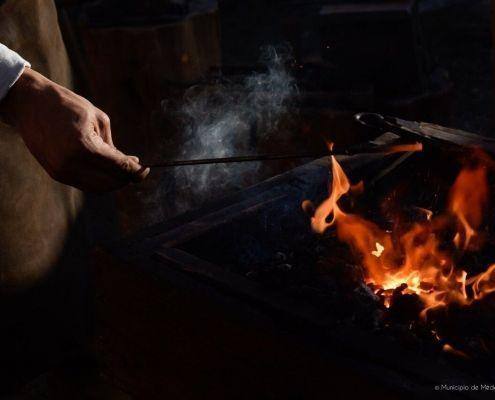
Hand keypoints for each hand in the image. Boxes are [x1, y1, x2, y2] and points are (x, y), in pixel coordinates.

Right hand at [1, 68, 148, 191]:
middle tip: (137, 170)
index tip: (146, 169)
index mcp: (83, 146)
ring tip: (123, 169)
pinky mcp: (56, 174)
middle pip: (110, 182)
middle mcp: (71, 163)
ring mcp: (61, 171)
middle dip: (127, 178)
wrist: (30, 103)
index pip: (118, 167)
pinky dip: (100, 181)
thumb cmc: (67, 105)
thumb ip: (113, 146)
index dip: (136, 171)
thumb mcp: (98, 119)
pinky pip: (85, 184)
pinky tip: (107, 170)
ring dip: (114, 182)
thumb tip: (129, 164)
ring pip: (98, 187)